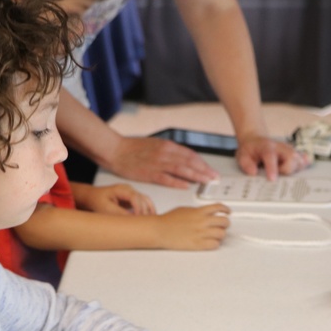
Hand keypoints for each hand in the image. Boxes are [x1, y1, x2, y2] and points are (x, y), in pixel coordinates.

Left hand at [76, 183, 155, 215]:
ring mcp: (132, 193)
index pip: (135, 197)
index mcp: (121, 189)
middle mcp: (129, 189)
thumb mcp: (106, 209)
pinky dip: (147, 210)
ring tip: (151, 223)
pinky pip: (144, 203)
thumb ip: (120, 214)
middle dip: (145, 212)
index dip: (139, 208)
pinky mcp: (133, 198)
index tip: (138, 220)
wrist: (93, 196)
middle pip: (143, 199)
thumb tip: (133, 221)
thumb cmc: (97, 201)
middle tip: (145, 225)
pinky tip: (149, 220)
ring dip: (149, 211)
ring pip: (146, 200)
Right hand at [104, 137, 218, 187]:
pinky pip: (167, 178)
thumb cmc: (133, 148)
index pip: (190, 155)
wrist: (116, 150)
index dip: (203, 163)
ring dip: (196, 176)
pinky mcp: (149, 173)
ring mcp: (157, 163)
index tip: (211, 170)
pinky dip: (178, 182)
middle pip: (190, 162)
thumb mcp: (155, 145)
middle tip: (214, 178)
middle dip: (204, 170)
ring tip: (206, 181)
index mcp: (167, 146)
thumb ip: (170, 152)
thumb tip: (183, 159)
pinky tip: (186, 185)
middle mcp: (165, 153)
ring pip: (182, 170)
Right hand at [156, 204, 229, 249]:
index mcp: (199, 211)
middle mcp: (202, 221)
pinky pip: (214, 244)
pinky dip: (215, 244)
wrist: (159, 230)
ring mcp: (200, 233)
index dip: (226, 209)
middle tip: (223, 225)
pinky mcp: (197, 244)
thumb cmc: (168, 221)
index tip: (228, 211)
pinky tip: (211, 242)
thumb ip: (197, 211)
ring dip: (221, 234)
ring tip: (216, 235)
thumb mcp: (184, 210)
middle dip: (225, 223)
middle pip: (224, 221)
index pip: (219, 207)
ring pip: (222, 234)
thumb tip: (204, 213)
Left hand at [235, 134, 309, 180]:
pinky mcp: (294, 153)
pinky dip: (303, 165)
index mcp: (267, 147)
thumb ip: (246, 164)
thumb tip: (253, 172)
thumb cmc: (250, 150)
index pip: (271, 156)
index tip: (272, 179)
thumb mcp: (242, 156)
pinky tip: (298, 169)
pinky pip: (304, 159)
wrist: (256, 140)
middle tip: (278, 174)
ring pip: (300, 160)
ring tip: (285, 172)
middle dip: (286, 170)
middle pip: (292, 158)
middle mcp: (281, 147)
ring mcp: (289, 150)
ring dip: (295, 169)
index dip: (272, 168)